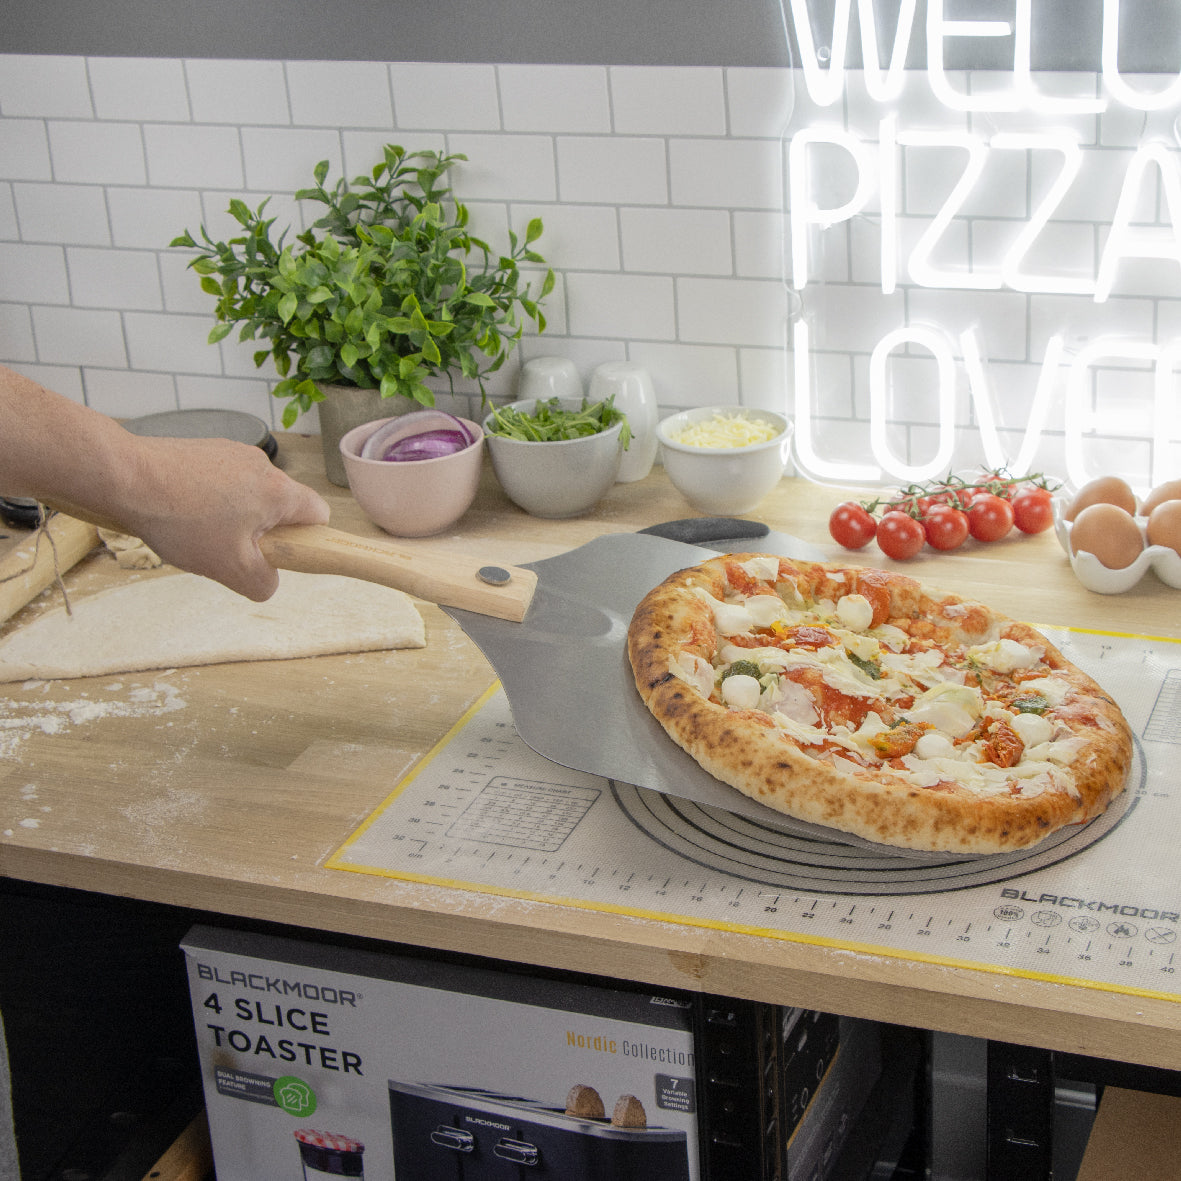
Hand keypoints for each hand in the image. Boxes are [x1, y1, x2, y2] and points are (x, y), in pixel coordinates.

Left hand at [120, 436, 330, 600]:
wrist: (125, 477)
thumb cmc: (180, 519)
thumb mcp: (229, 569)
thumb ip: (263, 583)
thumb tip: (267, 580)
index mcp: (278, 492)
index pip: (319, 515)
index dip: (306, 540)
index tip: (278, 554)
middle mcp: (261, 465)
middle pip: (280, 505)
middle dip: (262, 531)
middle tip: (230, 548)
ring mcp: (232, 452)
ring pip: (249, 494)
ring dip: (234, 516)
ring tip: (198, 530)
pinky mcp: (206, 449)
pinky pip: (222, 480)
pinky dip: (209, 499)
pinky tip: (182, 511)